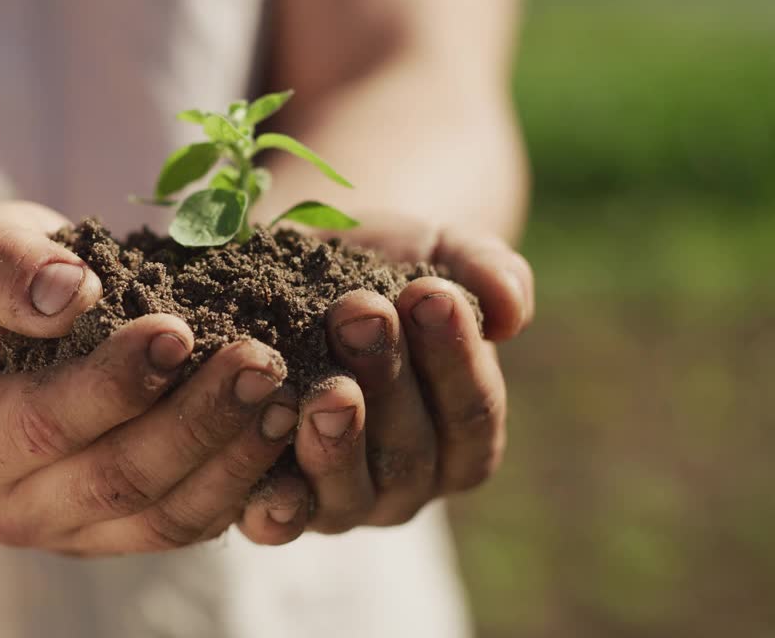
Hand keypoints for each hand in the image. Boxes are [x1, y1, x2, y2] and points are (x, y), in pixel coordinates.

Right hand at [0, 201, 303, 555]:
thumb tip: (66, 296)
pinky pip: (193, 525)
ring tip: (287, 392)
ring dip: (235, 458)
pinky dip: (248, 486)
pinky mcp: (126, 533)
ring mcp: (72, 532)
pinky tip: (289, 431)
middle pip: (115, 482)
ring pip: (165, 518)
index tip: (179, 330)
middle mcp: (8, 506)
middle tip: (260, 361)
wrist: (8, 331)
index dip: (114, 383)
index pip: (41, 425)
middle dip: (196, 422)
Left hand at [241, 213, 533, 534]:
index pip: (472, 412)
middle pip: (407, 453)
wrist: (302, 269)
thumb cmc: (389, 267)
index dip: (455, 355)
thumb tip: (512, 312)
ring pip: (346, 490)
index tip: (430, 291)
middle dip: (385, 379)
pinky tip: (262, 450)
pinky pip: (276, 519)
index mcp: (463, 441)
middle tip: (359, 312)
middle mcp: (406, 485)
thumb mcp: (441, 254)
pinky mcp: (273, 509)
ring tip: (324, 383)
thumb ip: (488, 273)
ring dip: (333, 438)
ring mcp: (340, 503)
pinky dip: (271, 497)